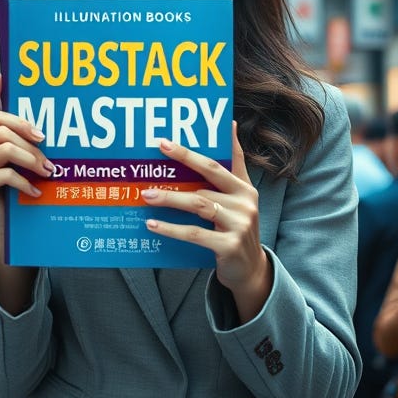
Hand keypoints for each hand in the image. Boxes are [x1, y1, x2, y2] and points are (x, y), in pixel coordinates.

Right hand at [0, 75, 50, 237]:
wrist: (8, 229)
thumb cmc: (23, 194)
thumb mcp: (27, 168)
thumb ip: (31, 149)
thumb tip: (52, 133)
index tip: (4, 76)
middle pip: (0, 125)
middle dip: (28, 135)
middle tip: (48, 151)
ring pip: (3, 148)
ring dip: (31, 159)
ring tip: (48, 172)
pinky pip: (3, 174)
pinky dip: (24, 183)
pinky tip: (37, 193)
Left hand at [138, 123, 269, 319]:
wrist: (251, 271)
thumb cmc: (235, 229)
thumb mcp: (238, 201)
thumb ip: (232, 169)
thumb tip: (229, 126)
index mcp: (244, 187)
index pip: (225, 158)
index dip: (208, 142)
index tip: (177, 132)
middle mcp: (246, 201)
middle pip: (210, 174)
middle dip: (184, 158)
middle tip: (160, 147)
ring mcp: (240, 223)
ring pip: (199, 204)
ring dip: (170, 198)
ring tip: (146, 194)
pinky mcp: (229, 245)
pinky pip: (194, 233)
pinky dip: (171, 228)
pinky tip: (152, 224)